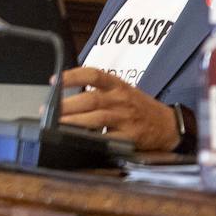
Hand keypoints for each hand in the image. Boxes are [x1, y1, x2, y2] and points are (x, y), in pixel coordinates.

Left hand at [59, 66, 182, 150]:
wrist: (168, 125)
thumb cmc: (140, 108)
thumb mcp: (123, 92)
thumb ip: (99, 93)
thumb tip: (67, 98)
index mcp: (118, 85)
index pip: (93, 75)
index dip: (72, 76)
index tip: (55, 81)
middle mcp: (121, 99)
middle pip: (90, 99)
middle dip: (66, 105)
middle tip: (47, 109)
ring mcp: (126, 118)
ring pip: (95, 118)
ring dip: (73, 122)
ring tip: (56, 124)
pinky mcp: (130, 137)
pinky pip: (108, 138)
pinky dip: (92, 139)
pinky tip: (79, 141)